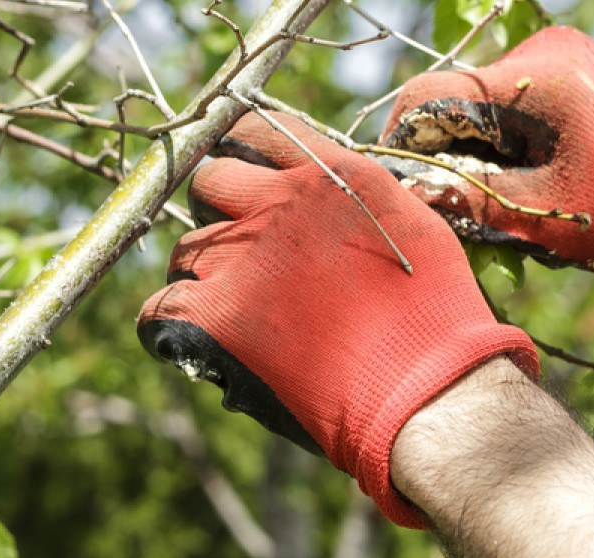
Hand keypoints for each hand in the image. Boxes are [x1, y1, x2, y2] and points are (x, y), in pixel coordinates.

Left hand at [137, 112, 538, 527]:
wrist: (426, 390)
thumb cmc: (436, 320)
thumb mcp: (414, 227)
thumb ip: (360, 200)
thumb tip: (326, 197)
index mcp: (331, 176)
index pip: (257, 131)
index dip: (244, 157)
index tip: (246, 183)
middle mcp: (279, 204)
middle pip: (209, 183)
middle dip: (219, 212)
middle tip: (241, 254)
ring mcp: (240, 260)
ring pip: (185, 251)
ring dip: (202, 276)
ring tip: (235, 312)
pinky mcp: (212, 317)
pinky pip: (157, 311)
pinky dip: (170, 328)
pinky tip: (197, 344)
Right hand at [381, 26, 593, 321]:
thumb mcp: (554, 213)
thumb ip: (475, 200)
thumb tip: (414, 194)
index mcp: (534, 75)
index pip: (430, 96)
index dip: (402, 145)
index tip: (398, 191)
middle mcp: (547, 57)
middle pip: (463, 108)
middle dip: (456, 165)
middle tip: (466, 220)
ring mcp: (572, 69)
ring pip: (496, 119)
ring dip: (492, 168)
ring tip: (521, 217)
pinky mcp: (590, 88)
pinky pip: (531, 122)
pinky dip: (524, 161)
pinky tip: (549, 202)